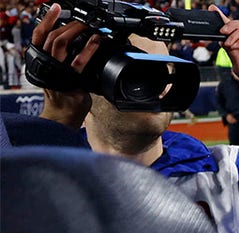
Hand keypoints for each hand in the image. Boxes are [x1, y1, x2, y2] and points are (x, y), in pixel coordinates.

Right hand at [31, 3, 100, 128]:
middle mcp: (45, 64)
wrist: (64, 114)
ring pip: (61, 44)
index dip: (47, 20)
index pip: (39, 35)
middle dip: (68, 24)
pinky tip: (97, 40)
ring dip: (76, 31)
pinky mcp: (69, 80)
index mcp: (40, 59)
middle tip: (81, 19)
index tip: (55, 8)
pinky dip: (88, 48)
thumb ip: (63, 56)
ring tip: (88, 25)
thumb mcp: (59, 70)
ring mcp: (56, 72)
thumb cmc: (64, 92)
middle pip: (51, 36)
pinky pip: (78, 61)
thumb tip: (78, 38)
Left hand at [212, 5, 238, 125]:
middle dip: (229, 23)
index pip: (235, 29)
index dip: (224, 18)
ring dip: (234, 33)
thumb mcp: (238, 67)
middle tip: (220, 30)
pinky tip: (235, 46)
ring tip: (227, 43)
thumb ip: (232, 54)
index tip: (213, 11)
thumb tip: (223, 41)